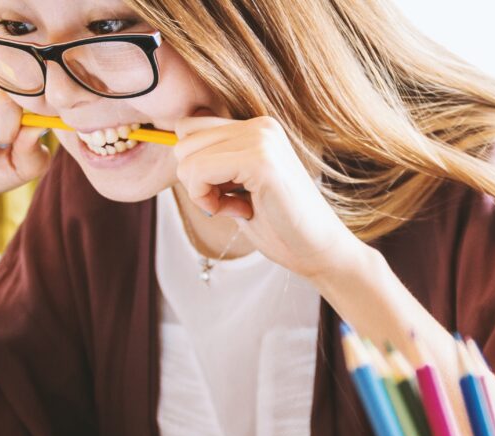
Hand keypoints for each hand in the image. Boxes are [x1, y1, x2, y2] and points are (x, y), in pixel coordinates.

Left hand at [172, 115, 367, 280]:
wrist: (319, 251)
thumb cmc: (279, 225)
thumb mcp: (238, 186)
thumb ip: (214, 163)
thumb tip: (175, 147)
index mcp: (257, 127)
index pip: (190, 128)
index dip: (195, 167)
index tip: (225, 192)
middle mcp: (260, 125)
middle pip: (183, 140)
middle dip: (195, 179)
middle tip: (230, 202)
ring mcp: (262, 139)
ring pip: (187, 157)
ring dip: (202, 192)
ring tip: (238, 206)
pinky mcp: (260, 160)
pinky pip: (199, 172)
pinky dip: (207, 199)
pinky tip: (239, 211)